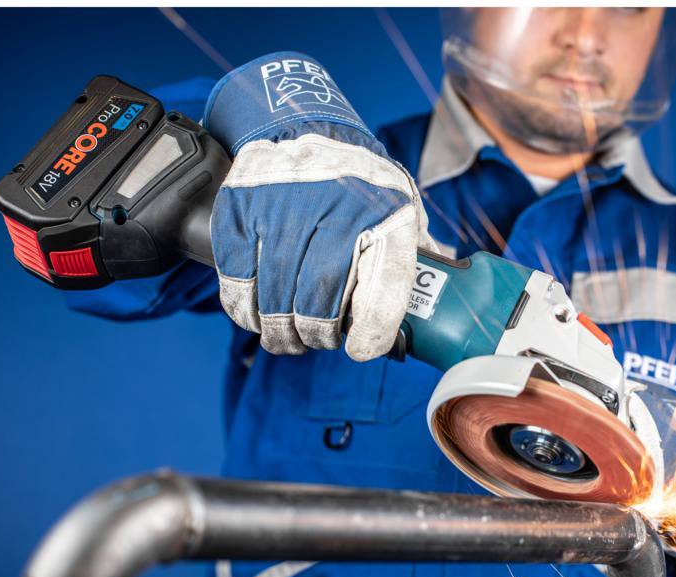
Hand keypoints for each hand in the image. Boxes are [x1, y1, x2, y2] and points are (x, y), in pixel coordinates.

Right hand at [205, 52, 435, 358]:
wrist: (305, 127)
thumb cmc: (359, 188)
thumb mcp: (400, 211)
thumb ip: (414, 259)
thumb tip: (439, 308)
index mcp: (387, 210)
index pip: (385, 282)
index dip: (373, 328)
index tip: (362, 350)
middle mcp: (337, 201)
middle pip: (318, 295)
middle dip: (315, 333)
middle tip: (315, 341)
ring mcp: (282, 200)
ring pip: (274, 291)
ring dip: (277, 329)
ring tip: (286, 338)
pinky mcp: (240, 203)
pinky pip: (236, 273)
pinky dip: (243, 306)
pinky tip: (255, 315)